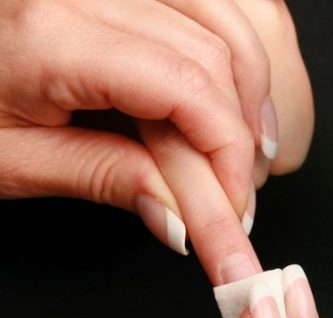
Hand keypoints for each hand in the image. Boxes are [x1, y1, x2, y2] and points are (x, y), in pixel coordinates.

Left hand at [0, 0, 313, 282]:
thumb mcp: (10, 161)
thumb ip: (106, 180)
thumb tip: (183, 220)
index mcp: (52, 32)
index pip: (187, 88)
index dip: (228, 152)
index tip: (234, 204)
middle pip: (215, 55)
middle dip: (241, 133)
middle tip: (237, 193)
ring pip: (223, 18)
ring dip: (249, 87)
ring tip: (249, 144)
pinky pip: (203, 2)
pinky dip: (231, 48)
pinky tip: (234, 88)